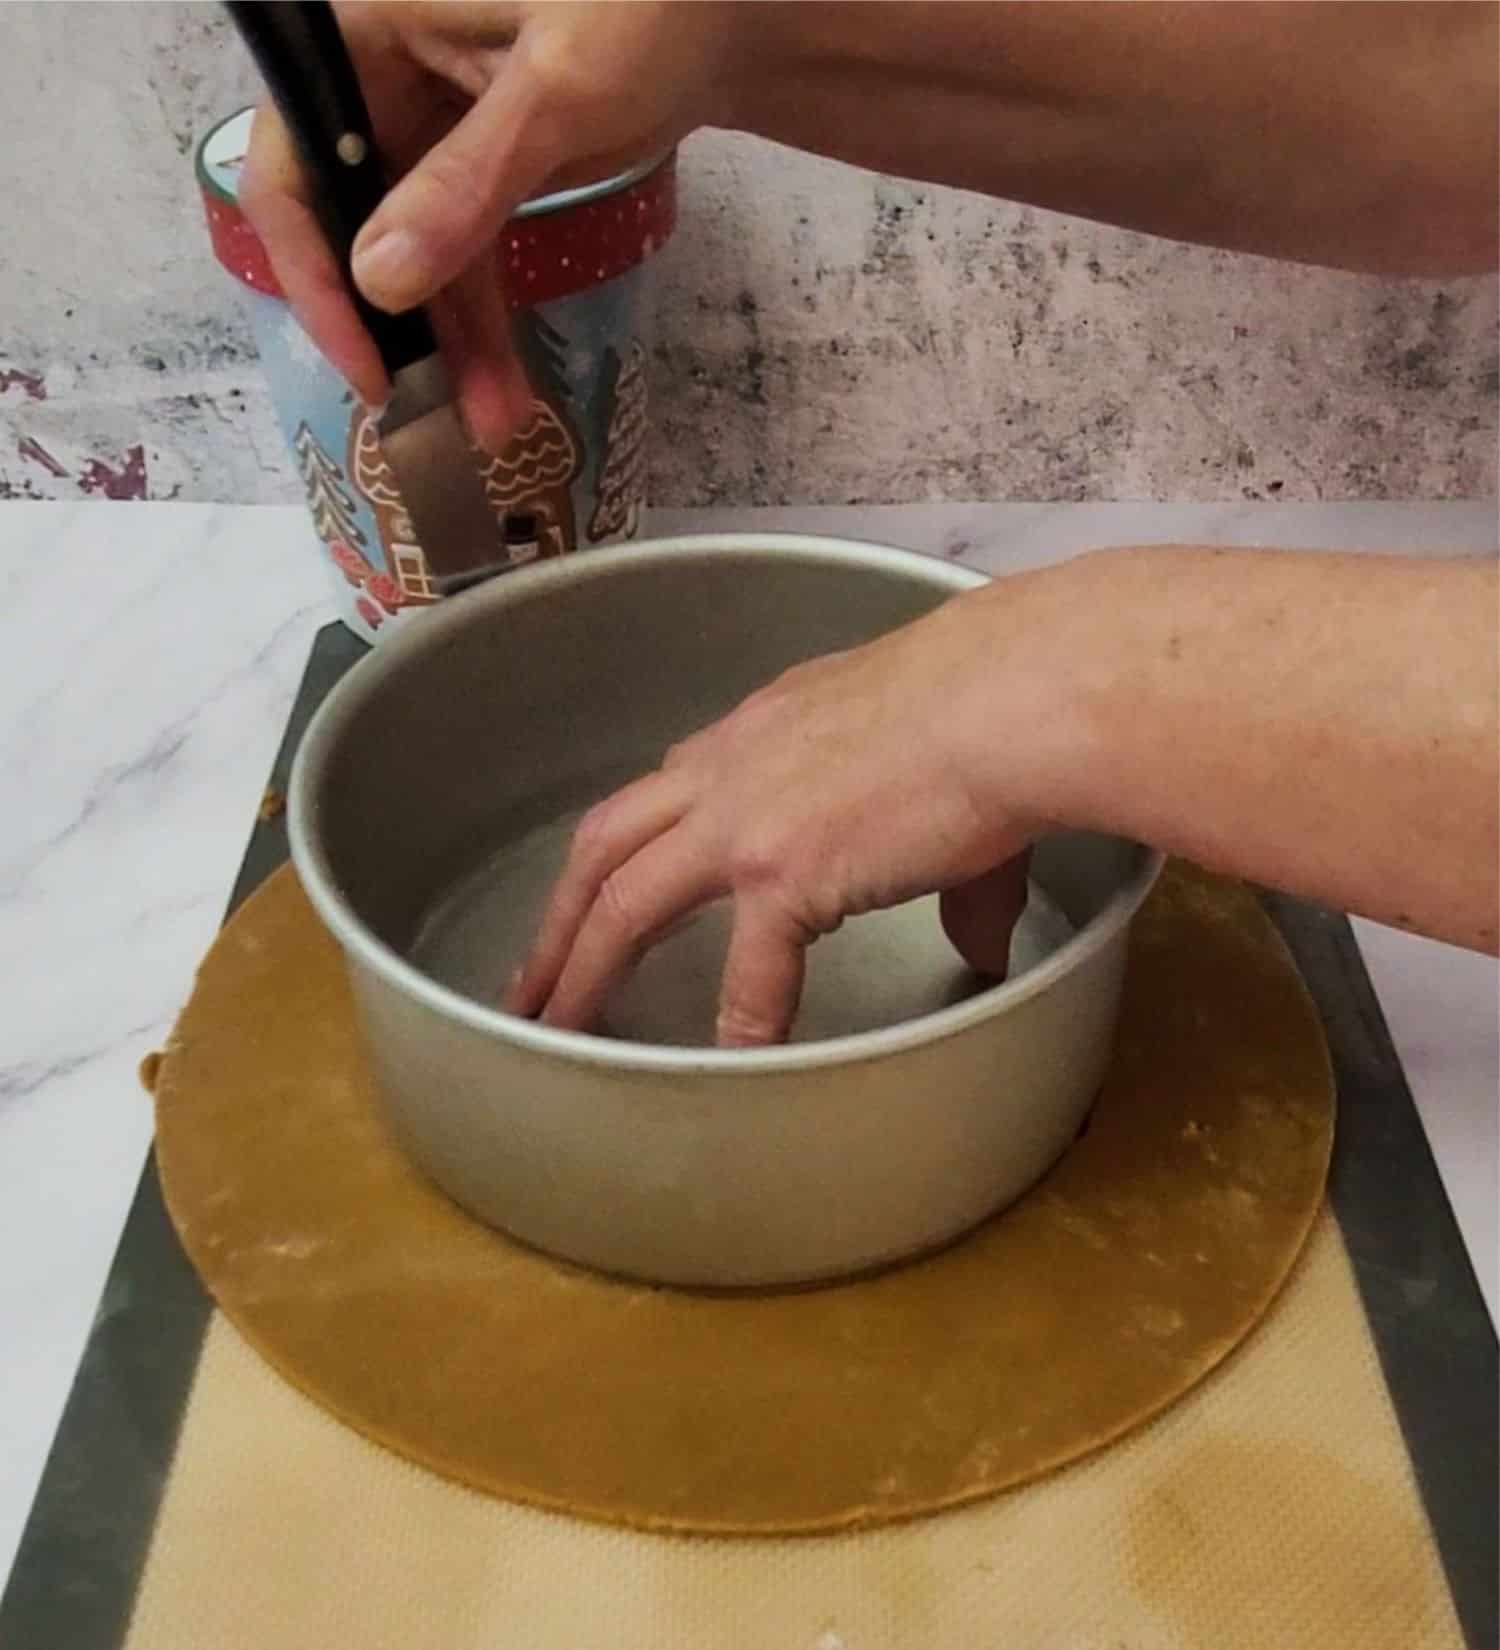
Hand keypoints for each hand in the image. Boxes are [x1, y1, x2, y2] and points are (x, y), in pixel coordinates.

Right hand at [238, 1, 739, 447]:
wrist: (743, 8)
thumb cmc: (650, 2)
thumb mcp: (557, 88)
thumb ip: (468, 180)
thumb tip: (380, 280)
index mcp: (365, 27)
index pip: (293, 165)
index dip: (314, 273)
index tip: (365, 365)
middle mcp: (382, 74)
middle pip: (352, 221)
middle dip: (396, 325)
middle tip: (428, 416)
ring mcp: (435, 120)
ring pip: (417, 250)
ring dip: (451, 339)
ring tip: (495, 424)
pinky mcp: (488, 159)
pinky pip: (467, 248)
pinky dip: (487, 315)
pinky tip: (505, 387)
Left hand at [505, 584, 1057, 1045]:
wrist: (1010, 695)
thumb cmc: (989, 711)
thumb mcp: (940, 777)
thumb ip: (947, 879)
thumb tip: (982, 948)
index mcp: (759, 733)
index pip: (667, 792)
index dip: (628, 849)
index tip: (607, 892)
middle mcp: (729, 769)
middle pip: (605, 842)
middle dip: (560, 913)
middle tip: (530, 978)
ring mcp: (744, 821)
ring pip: (624, 900)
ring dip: (581, 967)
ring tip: (553, 1027)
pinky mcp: (783, 872)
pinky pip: (746, 975)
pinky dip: (736, 1025)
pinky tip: (728, 1068)